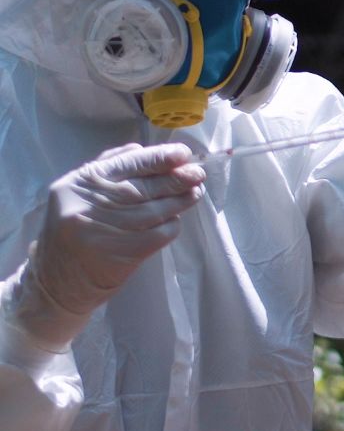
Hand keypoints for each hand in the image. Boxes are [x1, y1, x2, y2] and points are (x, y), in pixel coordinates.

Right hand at [12, 143, 204, 349]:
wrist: (57, 283)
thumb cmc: (73, 232)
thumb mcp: (78, 194)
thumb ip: (107, 167)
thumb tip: (140, 147)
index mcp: (78, 184)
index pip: (126, 164)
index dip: (158, 158)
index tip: (182, 154)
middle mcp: (88, 205)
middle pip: (143, 187)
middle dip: (176, 178)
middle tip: (198, 174)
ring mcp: (103, 231)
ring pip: (154, 211)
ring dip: (180, 201)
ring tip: (195, 193)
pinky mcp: (119, 255)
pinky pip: (157, 235)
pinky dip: (171, 226)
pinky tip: (175, 220)